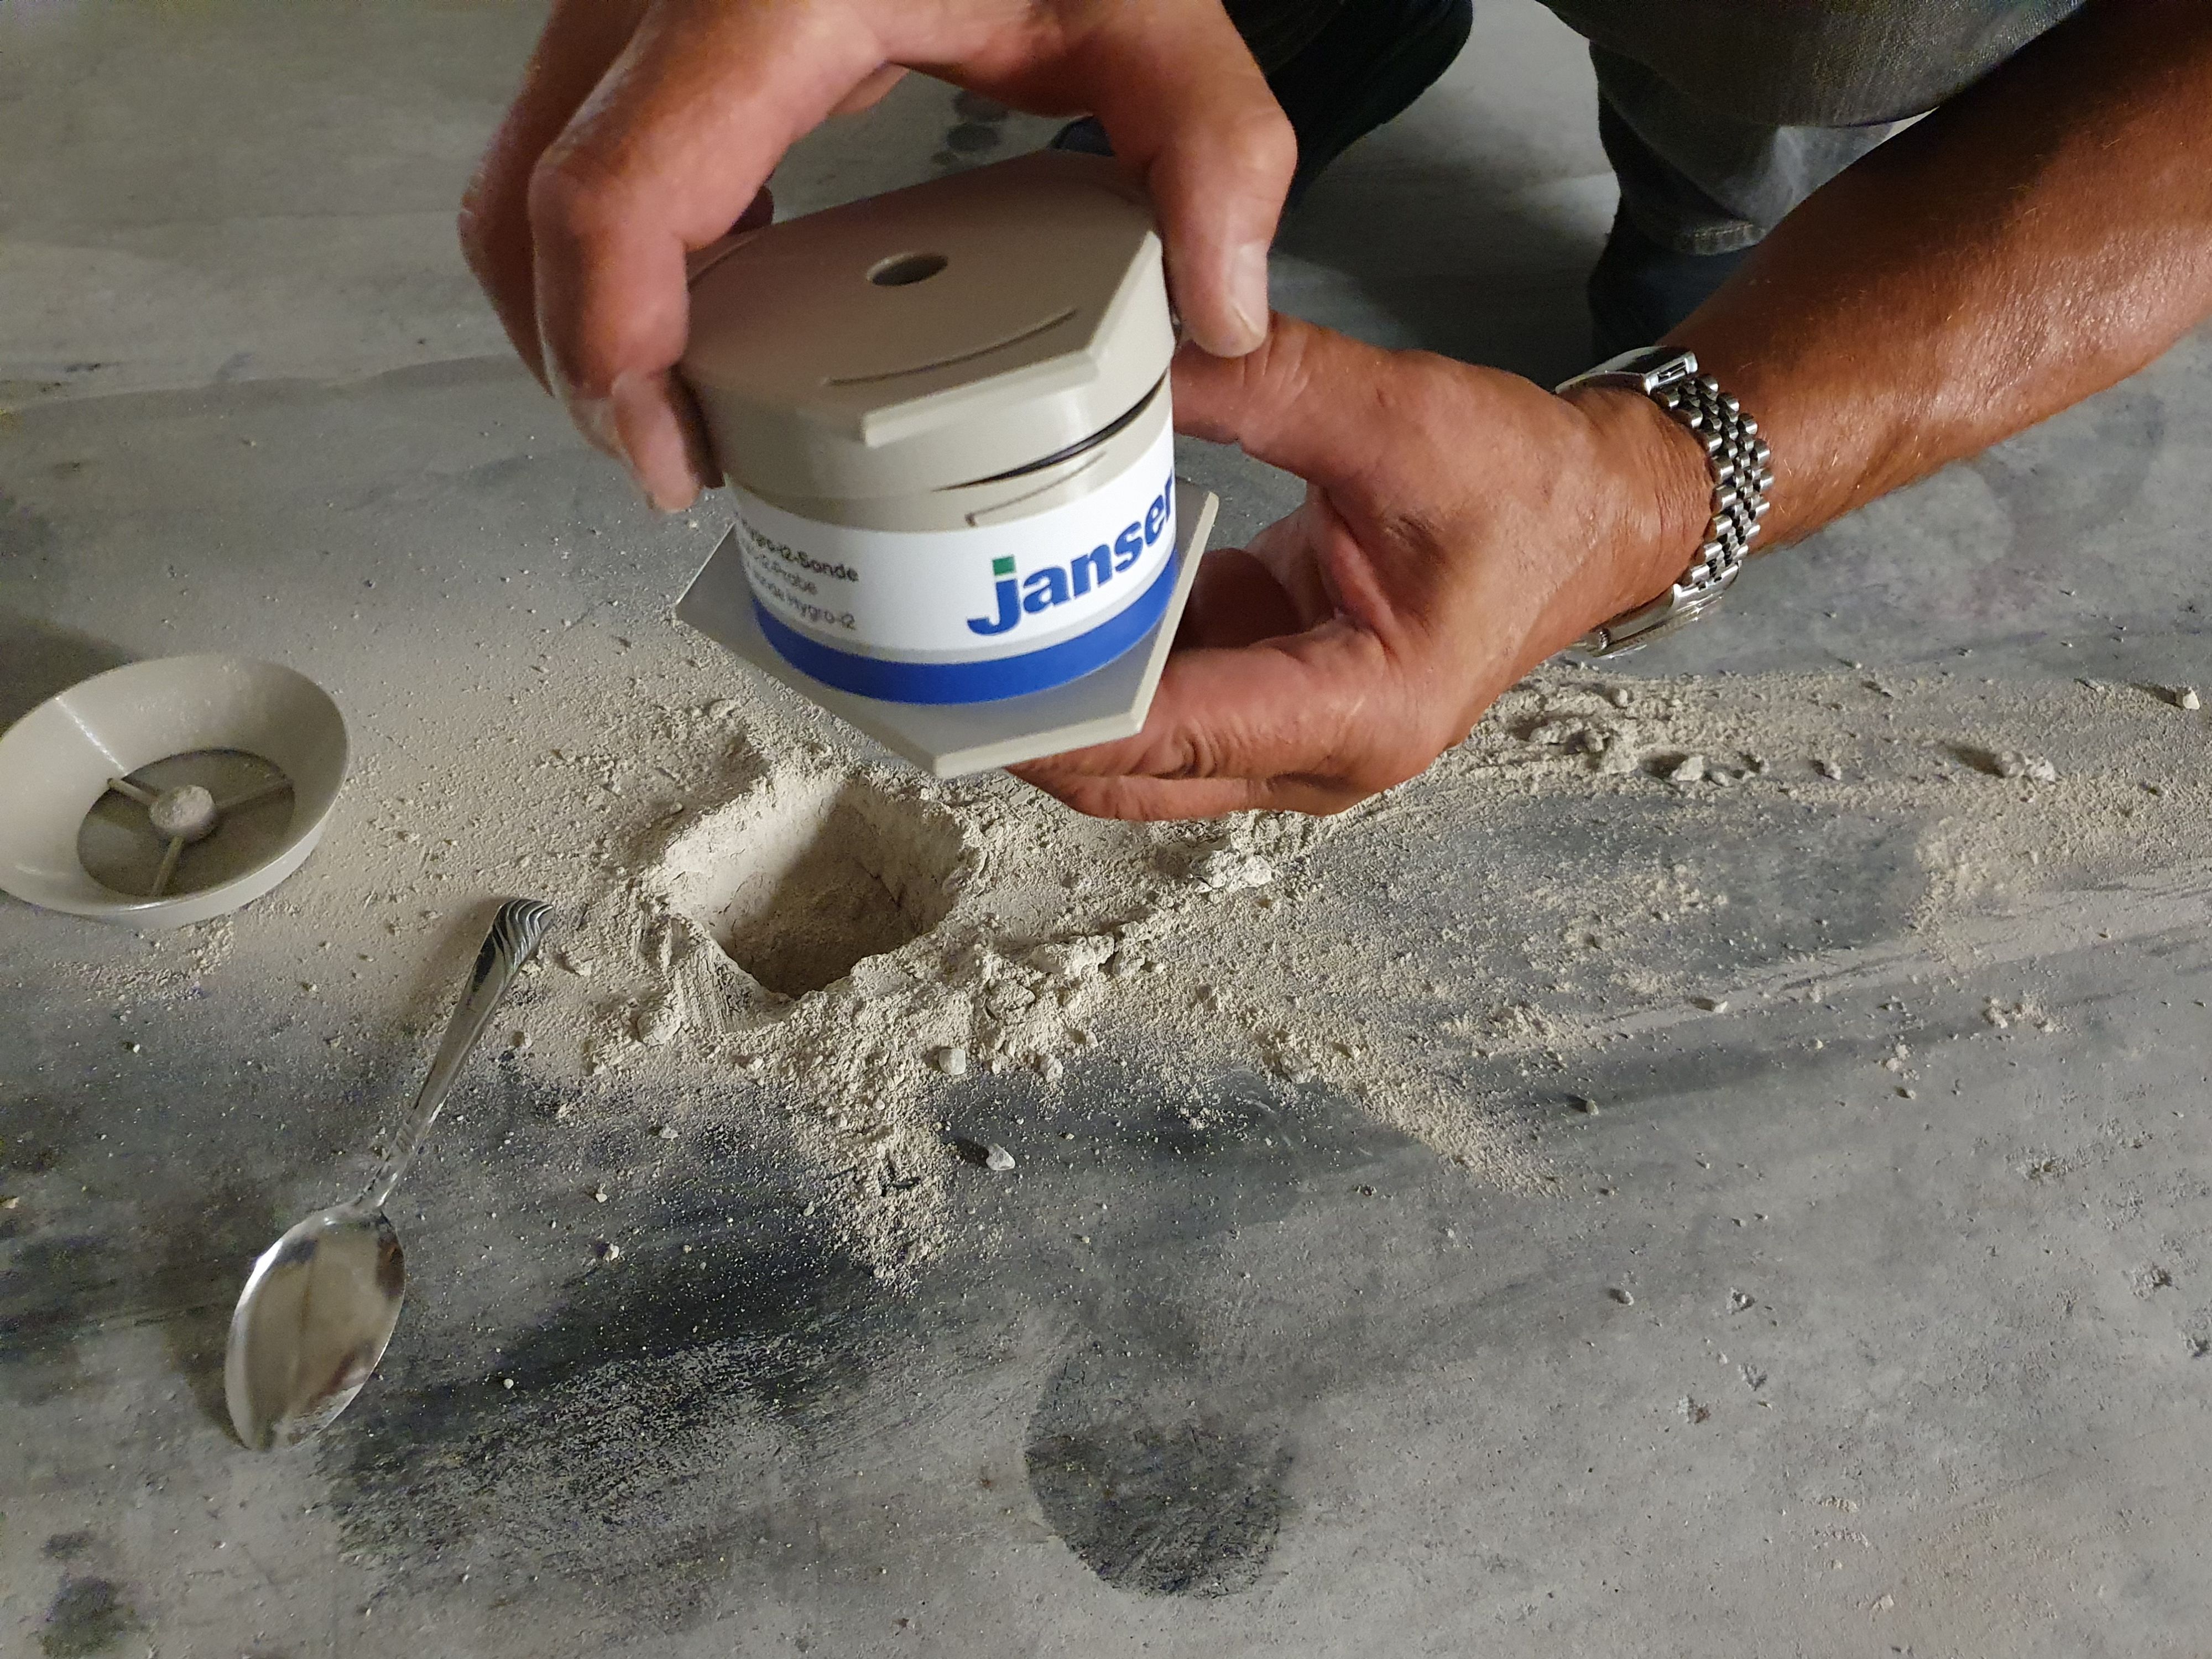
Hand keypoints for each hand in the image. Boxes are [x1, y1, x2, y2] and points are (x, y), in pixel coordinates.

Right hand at [458, 0, 1293, 510]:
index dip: (610, 346)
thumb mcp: (1143, 2)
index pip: (614, 194)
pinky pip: (581, 142)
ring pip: (532, 172)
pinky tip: (697, 312)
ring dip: (579, 307)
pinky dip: (612, 245)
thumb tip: (1221, 313)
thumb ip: (1211, 146)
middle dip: (581, 358)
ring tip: (678, 413)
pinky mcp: (653, 16)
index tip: (669, 454)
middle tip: (673, 464)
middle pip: (534, 201)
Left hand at [1012, 318, 1711, 817]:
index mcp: (1365, 713)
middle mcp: (1324, 755)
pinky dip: (1108, 657)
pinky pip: (1170, 700)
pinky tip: (1046, 595)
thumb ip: (1265, 385)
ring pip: (1144, 751)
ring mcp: (1297, 736)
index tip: (962, 686)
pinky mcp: (1277, 697)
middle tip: (920, 667)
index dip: (1059, 715)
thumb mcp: (1400, 419)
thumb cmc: (1531, 492)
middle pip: (1137, 774)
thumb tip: (1136, 351)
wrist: (1597, 515)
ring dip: (1060, 699)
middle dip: (1028, 729)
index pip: (1176, 737)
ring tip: (958, 632)